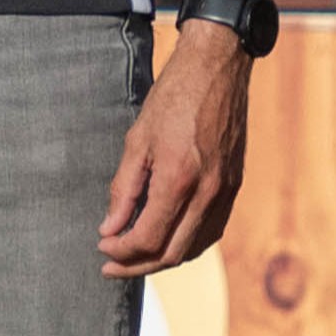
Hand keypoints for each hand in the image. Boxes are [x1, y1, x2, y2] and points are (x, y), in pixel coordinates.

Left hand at [97, 22, 258, 276]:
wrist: (217, 69)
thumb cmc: (173, 98)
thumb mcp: (137, 140)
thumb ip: (124, 189)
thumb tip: (109, 228)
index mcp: (178, 179)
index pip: (148, 238)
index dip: (121, 251)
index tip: (102, 247)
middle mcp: (207, 193)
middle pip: (171, 253)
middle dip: (137, 265)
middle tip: (111, 265)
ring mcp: (224, 191)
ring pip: (194, 248)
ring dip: (162, 260)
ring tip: (135, 257)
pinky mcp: (233, 186)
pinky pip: (211, 230)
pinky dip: (187, 244)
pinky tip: (167, 240)